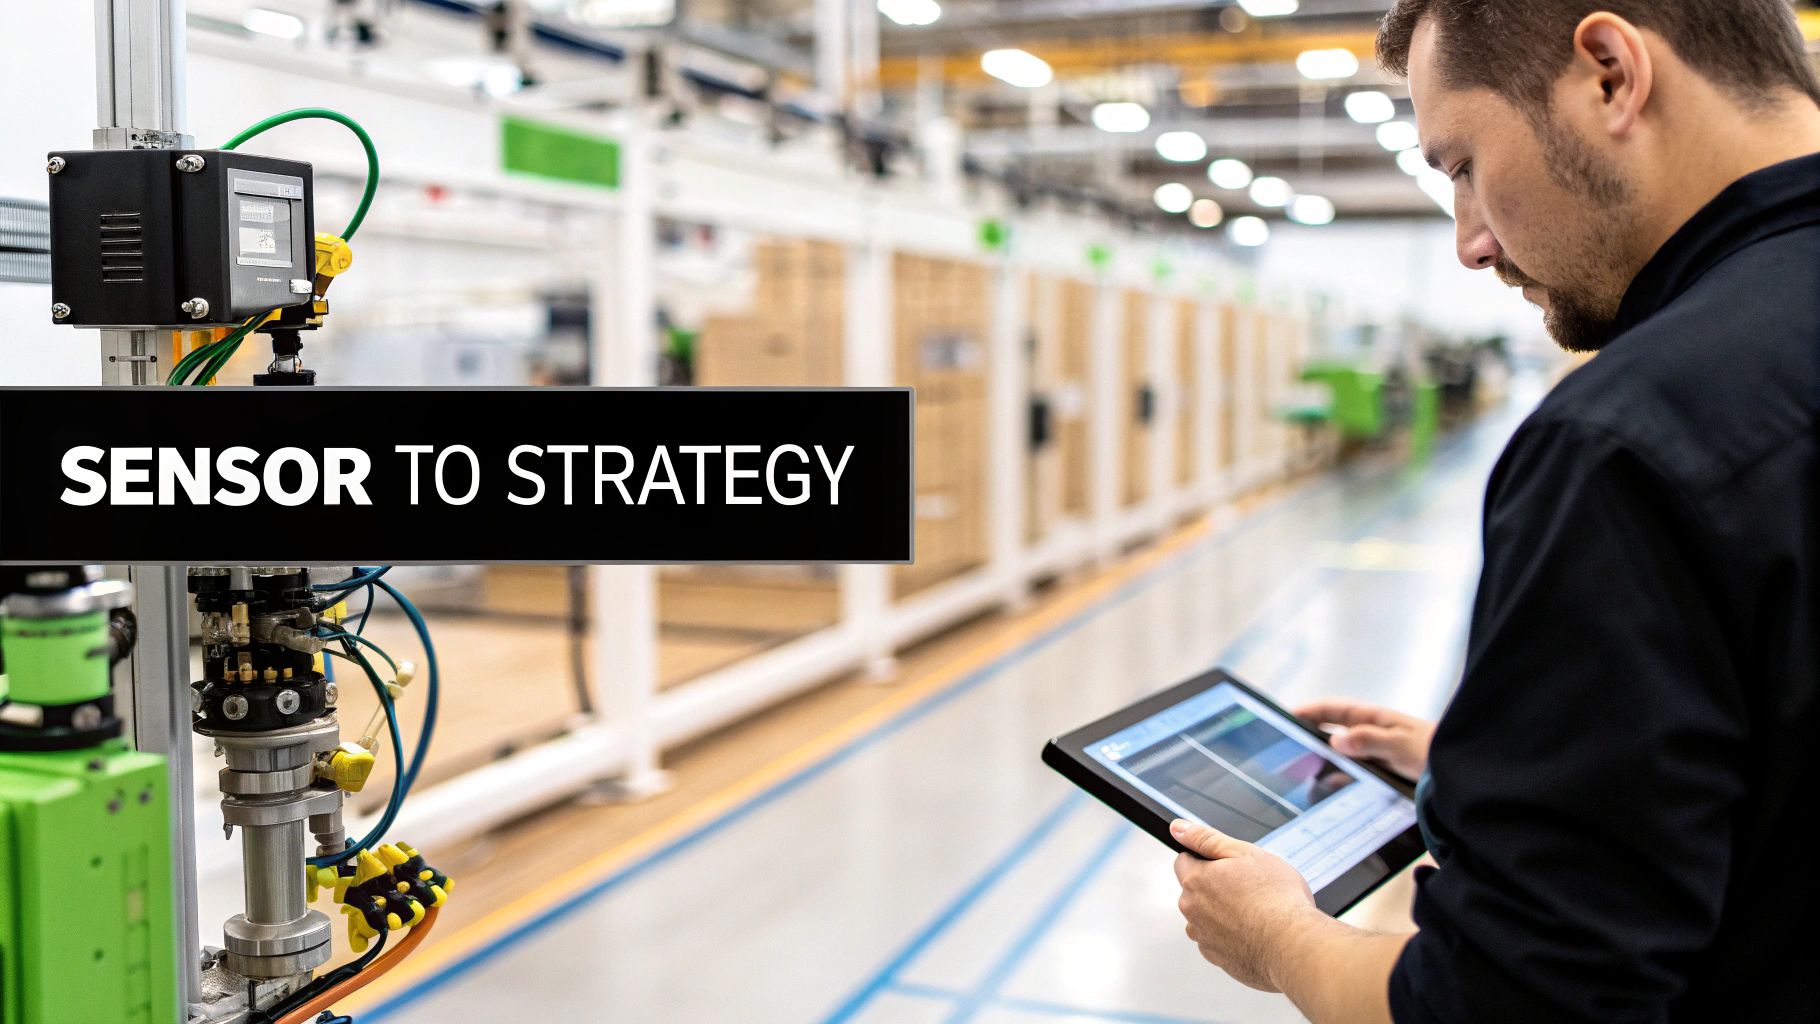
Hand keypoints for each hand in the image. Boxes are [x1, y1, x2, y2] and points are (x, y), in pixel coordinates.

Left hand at [1172, 819, 1321, 991]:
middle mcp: (1193, 911)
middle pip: (1195, 891)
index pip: (1184, 861)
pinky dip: (1232, 936)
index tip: (1226, 865)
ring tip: (1256, 912)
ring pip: (1207, 917)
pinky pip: (1219, 941)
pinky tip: (1256, 932)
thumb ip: (1206, 839)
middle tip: (1249, 888)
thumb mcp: (1245, 853)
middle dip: (1216, 887)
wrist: (1295, 946)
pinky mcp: (1218, 959)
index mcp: (1196, 881)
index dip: (1206, 859)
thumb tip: (1179, 828)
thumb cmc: (1278, 900)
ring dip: (1223, 913)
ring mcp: (1204, 938)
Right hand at [1293, 698, 1433, 779]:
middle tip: (1287, 750)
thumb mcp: (1401, 745)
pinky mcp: (1384, 775)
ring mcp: (1378, 755)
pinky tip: (1328, 791)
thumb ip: (1368, 741)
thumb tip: (1333, 739)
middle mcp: (1374, 734)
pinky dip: (1339, 780)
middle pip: (1334, 732)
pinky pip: (1354, 775)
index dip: (1311, 711)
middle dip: (1310, 737)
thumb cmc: (1435, 753)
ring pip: (1342, 756)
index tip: (1286, 717)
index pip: (1335, 710)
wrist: (1465, 778)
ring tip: (1301, 775)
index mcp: (1376, 719)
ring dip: (1324, 762)